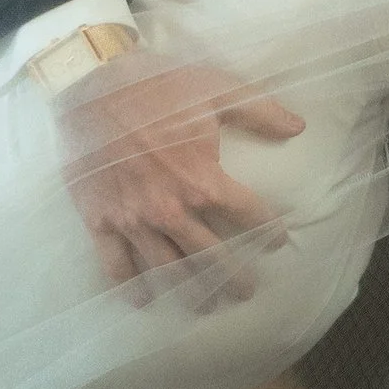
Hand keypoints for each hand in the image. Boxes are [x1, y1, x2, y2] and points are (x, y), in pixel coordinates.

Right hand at [51, 52, 304, 303]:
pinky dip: (130, 286)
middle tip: (244, 292)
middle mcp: (172, 211)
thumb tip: (299, 126)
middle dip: (233, 278)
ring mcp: (135, 221)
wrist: (90, 83)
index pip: (249, 216)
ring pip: (168, 270)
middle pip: (211, 257)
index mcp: (204, 181)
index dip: (268, 230)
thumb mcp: (216, 88)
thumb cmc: (156, 85)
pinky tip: (143, 300)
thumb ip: (259, 111)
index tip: (278, 241)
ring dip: (190, 292)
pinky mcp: (100, 222)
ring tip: (205, 306)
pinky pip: (117, 266)